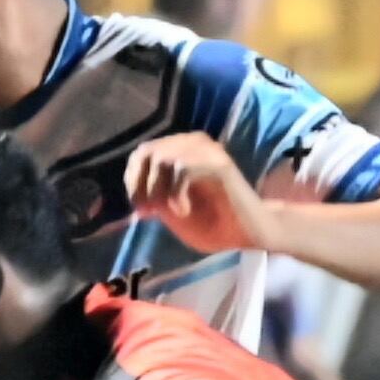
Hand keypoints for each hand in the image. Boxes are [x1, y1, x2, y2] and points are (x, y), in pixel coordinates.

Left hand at [125, 133, 269, 257]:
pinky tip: (183, 211)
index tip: (141, 209)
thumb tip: (131, 190)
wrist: (247, 235)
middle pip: (148, 152)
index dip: (133, 180)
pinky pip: (182, 168)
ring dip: (158, 190)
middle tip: (151, 212)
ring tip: (168, 212)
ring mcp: (208, 152)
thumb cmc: (211, 223)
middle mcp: (194, 144)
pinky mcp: (220, 165)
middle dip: (141, 186)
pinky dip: (175, 193)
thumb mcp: (171, 208)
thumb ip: (153, 194)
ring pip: (164, 158)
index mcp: (181, 151)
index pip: (142, 152)